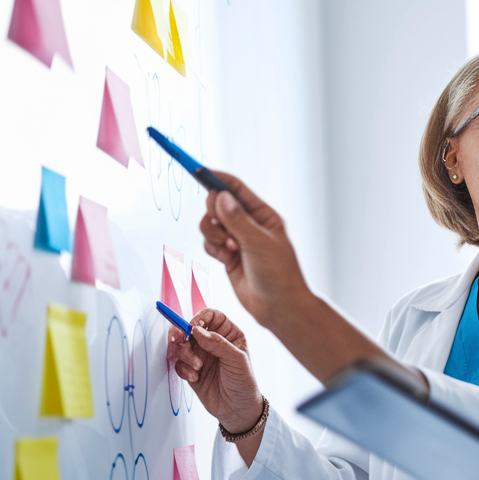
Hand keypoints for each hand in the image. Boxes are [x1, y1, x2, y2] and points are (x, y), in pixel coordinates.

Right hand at [168, 308, 263, 433]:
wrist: (237, 410)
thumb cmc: (244, 383)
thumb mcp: (237, 360)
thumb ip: (217, 343)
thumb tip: (197, 330)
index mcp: (228, 334)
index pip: (210, 316)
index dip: (199, 317)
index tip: (193, 326)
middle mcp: (213, 342)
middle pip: (190, 328)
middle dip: (183, 335)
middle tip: (181, 342)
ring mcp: (201, 355)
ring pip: (181, 345)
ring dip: (184, 354)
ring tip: (197, 366)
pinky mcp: (191, 370)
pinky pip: (179, 363)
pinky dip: (183, 368)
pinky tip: (195, 377)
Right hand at [198, 171, 313, 327]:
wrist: (278, 307)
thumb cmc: (278, 274)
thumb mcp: (258, 243)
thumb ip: (237, 219)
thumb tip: (220, 196)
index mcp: (263, 215)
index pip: (237, 189)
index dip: (218, 179)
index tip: (200, 171)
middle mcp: (249, 225)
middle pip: (217, 204)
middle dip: (215, 215)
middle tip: (225, 228)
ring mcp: (237, 240)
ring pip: (210, 225)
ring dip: (214, 235)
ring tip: (230, 249)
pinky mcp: (227, 256)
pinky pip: (209, 243)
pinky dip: (213, 249)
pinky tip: (226, 259)